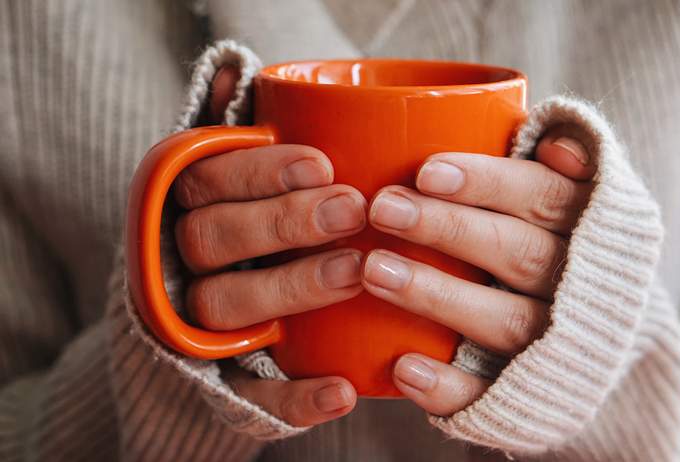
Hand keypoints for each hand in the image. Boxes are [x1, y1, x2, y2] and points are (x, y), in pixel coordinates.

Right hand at [175, 66, 361, 425]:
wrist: (193, 335)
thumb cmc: (232, 231)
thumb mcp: (227, 179)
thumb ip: (232, 134)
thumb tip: (236, 72)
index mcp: (181, 207)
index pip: (209, 182)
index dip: (262, 172)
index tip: (322, 162)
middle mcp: (180, 262)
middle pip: (215, 239)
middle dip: (284, 223)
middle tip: (352, 209)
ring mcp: (193, 324)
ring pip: (226, 305)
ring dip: (291, 289)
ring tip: (356, 274)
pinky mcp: (217, 380)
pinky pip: (247, 396)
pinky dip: (294, 398)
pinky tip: (343, 392)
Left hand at [361, 126, 595, 415]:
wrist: (607, 342)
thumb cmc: (564, 249)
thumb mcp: (577, 200)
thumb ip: (561, 168)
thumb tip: (552, 142)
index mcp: (595, 228)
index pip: (545, 196)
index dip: (489, 183)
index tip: (425, 171)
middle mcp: (582, 286)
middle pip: (521, 253)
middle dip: (450, 230)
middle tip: (383, 208)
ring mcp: (558, 345)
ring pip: (506, 321)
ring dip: (439, 296)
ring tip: (375, 272)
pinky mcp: (532, 395)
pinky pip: (493, 395)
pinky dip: (450, 385)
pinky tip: (403, 368)